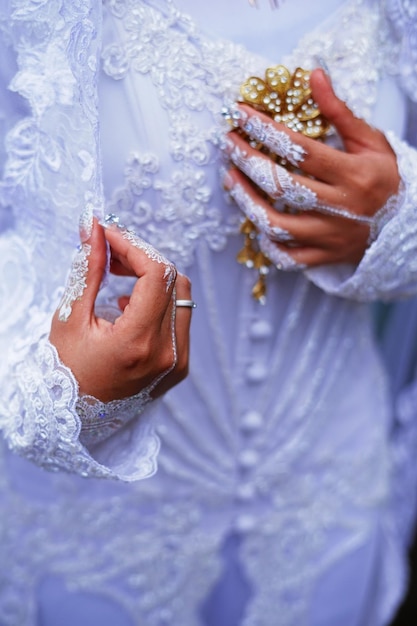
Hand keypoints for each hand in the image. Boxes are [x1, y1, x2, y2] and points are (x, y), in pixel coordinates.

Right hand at [49, 219, 191, 401]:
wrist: (73, 418)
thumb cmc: (65, 371)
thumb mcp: (71, 317)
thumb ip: (89, 269)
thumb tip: (95, 229)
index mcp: (140, 343)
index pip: (157, 274)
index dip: (134, 246)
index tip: (110, 235)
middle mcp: (167, 354)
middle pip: (175, 281)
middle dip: (144, 259)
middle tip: (111, 254)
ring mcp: (177, 363)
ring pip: (182, 298)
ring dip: (153, 280)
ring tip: (117, 279)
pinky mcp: (178, 368)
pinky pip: (179, 320)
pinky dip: (159, 304)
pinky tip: (128, 306)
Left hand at [222, 68, 400, 266]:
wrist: (406, 223)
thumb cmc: (385, 178)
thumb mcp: (370, 140)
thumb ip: (339, 111)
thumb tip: (313, 75)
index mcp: (353, 174)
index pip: (301, 150)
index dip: (267, 131)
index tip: (241, 115)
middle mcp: (340, 206)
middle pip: (282, 185)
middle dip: (248, 161)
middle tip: (228, 143)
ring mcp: (330, 235)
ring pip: (279, 224)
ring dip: (248, 202)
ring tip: (231, 179)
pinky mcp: (325, 256)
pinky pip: (289, 257)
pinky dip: (268, 244)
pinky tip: (255, 224)